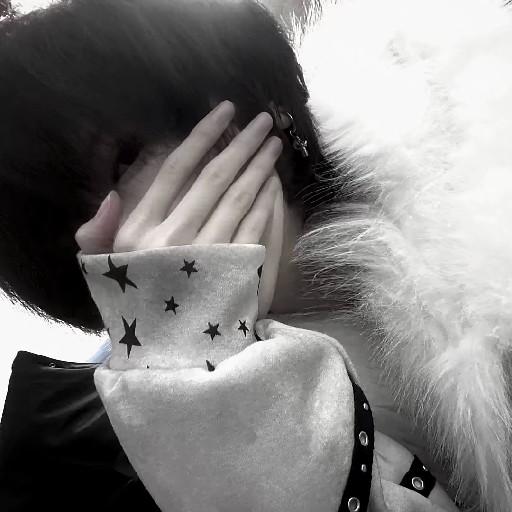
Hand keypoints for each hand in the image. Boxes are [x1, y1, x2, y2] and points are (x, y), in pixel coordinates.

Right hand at [75, 101, 284, 316]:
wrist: (170, 355)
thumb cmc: (137, 308)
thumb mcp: (104, 272)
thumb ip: (99, 235)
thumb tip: (113, 196)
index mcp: (141, 232)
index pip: (176, 170)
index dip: (203, 135)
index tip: (224, 110)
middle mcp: (176, 238)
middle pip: (216, 178)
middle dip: (242, 143)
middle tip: (265, 121)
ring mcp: (211, 254)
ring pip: (241, 197)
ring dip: (260, 166)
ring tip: (274, 145)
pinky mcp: (238, 271)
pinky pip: (257, 226)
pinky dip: (268, 201)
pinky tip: (275, 183)